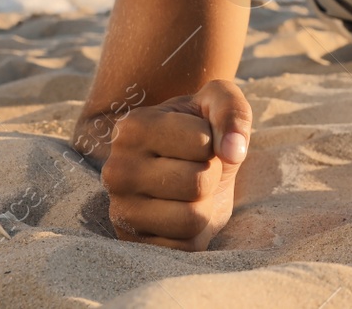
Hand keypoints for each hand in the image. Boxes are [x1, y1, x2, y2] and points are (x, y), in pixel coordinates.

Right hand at [100, 78, 253, 249]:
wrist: (185, 167)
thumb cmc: (201, 130)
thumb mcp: (218, 102)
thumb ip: (232, 111)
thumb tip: (234, 150)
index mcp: (132, 127)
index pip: (202, 142)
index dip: (214, 141)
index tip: (198, 140)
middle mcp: (117, 169)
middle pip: (198, 182)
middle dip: (210, 175)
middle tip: (194, 168)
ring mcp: (121, 210)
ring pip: (193, 217)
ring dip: (204, 206)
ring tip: (187, 192)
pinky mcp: (133, 244)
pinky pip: (186, 247)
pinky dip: (195, 233)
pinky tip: (178, 213)